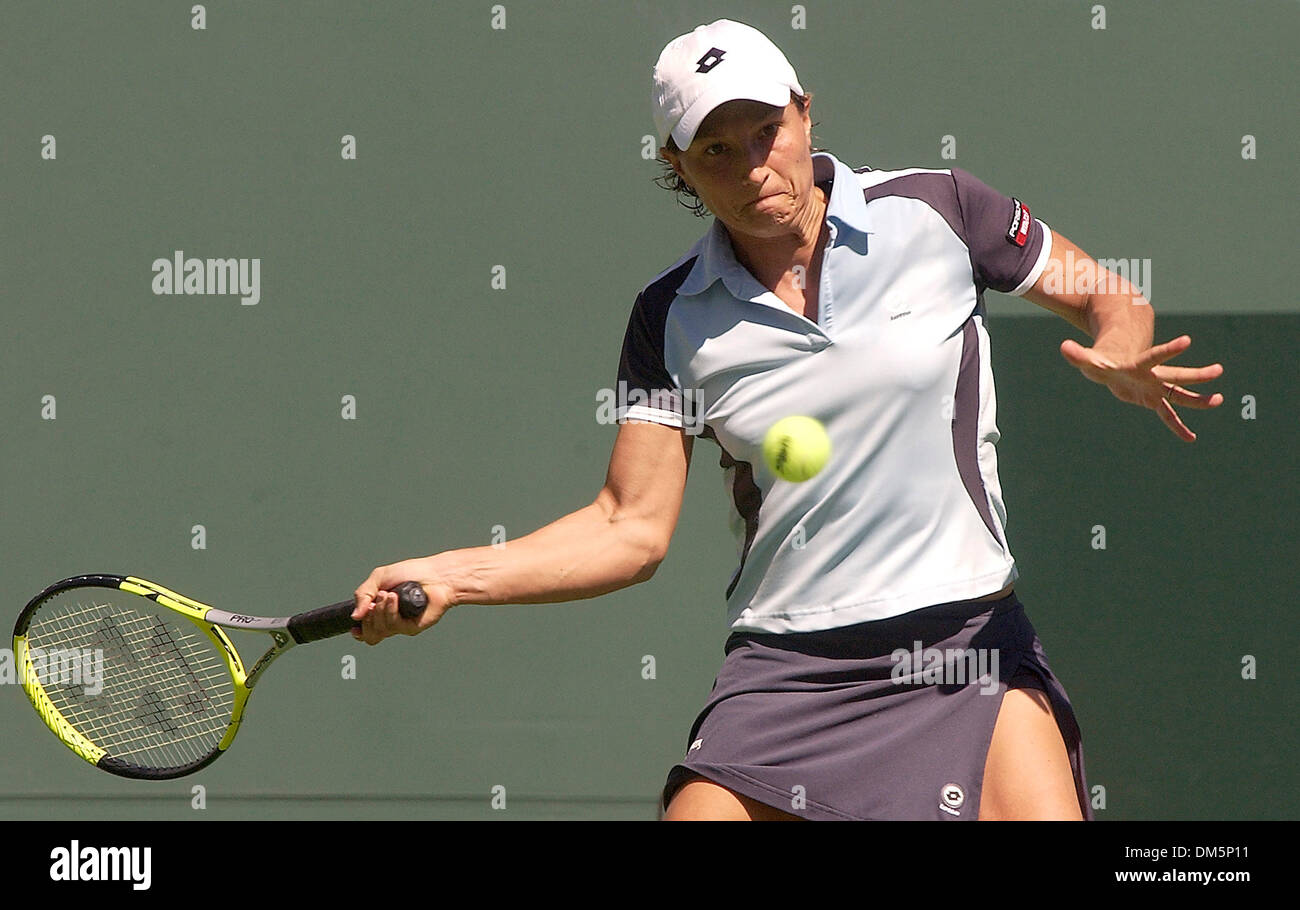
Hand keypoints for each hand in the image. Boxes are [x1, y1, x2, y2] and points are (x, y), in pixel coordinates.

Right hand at [351, 556, 455, 644]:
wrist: (434, 574)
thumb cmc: (411, 573)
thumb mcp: (379, 578)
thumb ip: (362, 595)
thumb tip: (354, 616)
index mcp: (380, 611)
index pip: (365, 631)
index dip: (358, 631)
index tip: (354, 626)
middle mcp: (390, 621)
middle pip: (370, 635)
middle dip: (368, 617)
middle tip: (375, 600)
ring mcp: (401, 625)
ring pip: (380, 630)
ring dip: (380, 610)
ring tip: (389, 594)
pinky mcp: (412, 627)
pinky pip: (394, 626)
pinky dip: (391, 610)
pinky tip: (396, 598)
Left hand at [1059, 334, 1223, 441]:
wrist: (1111, 364)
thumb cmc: (1101, 360)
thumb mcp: (1088, 359)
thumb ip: (1078, 355)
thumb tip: (1064, 348)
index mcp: (1139, 364)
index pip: (1155, 356)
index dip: (1169, 350)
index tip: (1187, 340)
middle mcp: (1153, 376)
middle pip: (1177, 375)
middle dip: (1196, 374)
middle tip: (1218, 370)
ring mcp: (1156, 388)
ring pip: (1180, 395)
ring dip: (1198, 400)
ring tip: (1219, 400)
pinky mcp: (1153, 401)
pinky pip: (1168, 416)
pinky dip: (1178, 427)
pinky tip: (1191, 438)